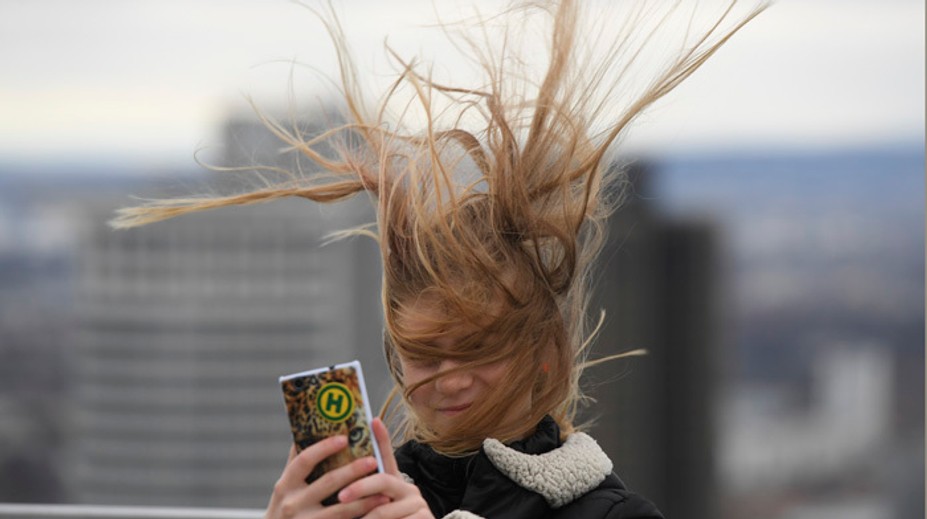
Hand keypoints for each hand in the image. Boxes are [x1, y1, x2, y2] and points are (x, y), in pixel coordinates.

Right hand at [265, 435, 388, 518]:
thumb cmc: (287, 509)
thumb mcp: (286, 488)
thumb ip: (297, 464)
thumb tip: (308, 429)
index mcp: (285, 485)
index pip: (305, 460)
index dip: (324, 448)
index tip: (344, 438)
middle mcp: (292, 503)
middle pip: (328, 482)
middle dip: (353, 470)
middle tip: (373, 460)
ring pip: (341, 509)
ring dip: (365, 498)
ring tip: (384, 489)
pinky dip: (362, 515)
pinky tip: (376, 509)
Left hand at [336, 418, 434, 518]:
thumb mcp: (377, 507)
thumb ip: (365, 494)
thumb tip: (338, 484)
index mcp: (395, 484)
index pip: (388, 457)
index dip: (382, 438)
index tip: (373, 420)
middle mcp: (409, 491)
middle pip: (383, 481)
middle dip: (360, 487)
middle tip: (341, 496)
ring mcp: (418, 505)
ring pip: (383, 509)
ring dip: (364, 517)